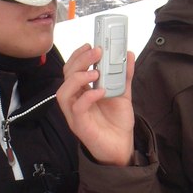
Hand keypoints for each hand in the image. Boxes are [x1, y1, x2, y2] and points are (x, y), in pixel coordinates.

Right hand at [56, 43, 135, 165]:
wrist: (122, 147)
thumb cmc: (117, 123)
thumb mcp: (123, 94)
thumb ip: (124, 75)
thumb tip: (128, 54)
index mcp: (82, 91)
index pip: (72, 69)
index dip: (78, 55)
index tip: (92, 45)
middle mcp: (75, 101)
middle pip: (67, 75)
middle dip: (80, 60)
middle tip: (97, 52)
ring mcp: (75, 114)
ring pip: (64, 91)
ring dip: (78, 77)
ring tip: (96, 72)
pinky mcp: (79, 125)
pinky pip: (77, 108)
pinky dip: (87, 96)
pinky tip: (100, 91)